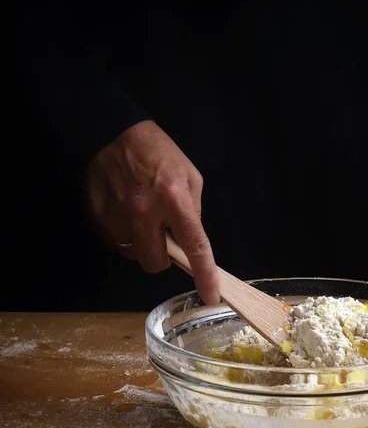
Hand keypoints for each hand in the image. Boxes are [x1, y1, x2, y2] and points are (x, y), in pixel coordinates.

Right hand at [85, 120, 219, 304]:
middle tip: (163, 236)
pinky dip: (122, 235)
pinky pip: (114, 243)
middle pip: (155, 263)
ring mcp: (118, 216)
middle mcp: (145, 212)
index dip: (204, 274)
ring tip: (141, 217)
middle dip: (163, 258)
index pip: (194, 245)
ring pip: (133, 255)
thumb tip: (188, 240)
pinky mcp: (97, 217)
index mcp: (174, 200)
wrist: (113, 132)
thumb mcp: (190, 177)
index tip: (211, 295)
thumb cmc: (159, 153)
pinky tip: (124, 212)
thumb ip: (193, 211)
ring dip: (141, 244)